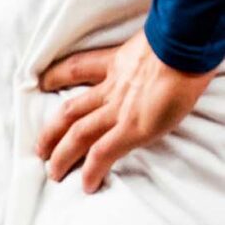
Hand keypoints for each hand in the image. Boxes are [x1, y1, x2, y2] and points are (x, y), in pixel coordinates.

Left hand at [36, 30, 213, 191]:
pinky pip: (104, 153)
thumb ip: (148, 53)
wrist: (184, 47)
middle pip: (70, 111)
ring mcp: (119, 110)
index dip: (57, 75)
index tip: (44, 82)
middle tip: (39, 148)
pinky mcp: (132, 129)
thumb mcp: (155, 41)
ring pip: (78, 134)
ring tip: (53, 171)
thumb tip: (161, 55)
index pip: (79, 68)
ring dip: (62, 154)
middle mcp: (111, 89)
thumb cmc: (179, 40)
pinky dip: (93, 170)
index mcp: (117, 64)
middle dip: (51, 131)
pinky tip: (87, 184)